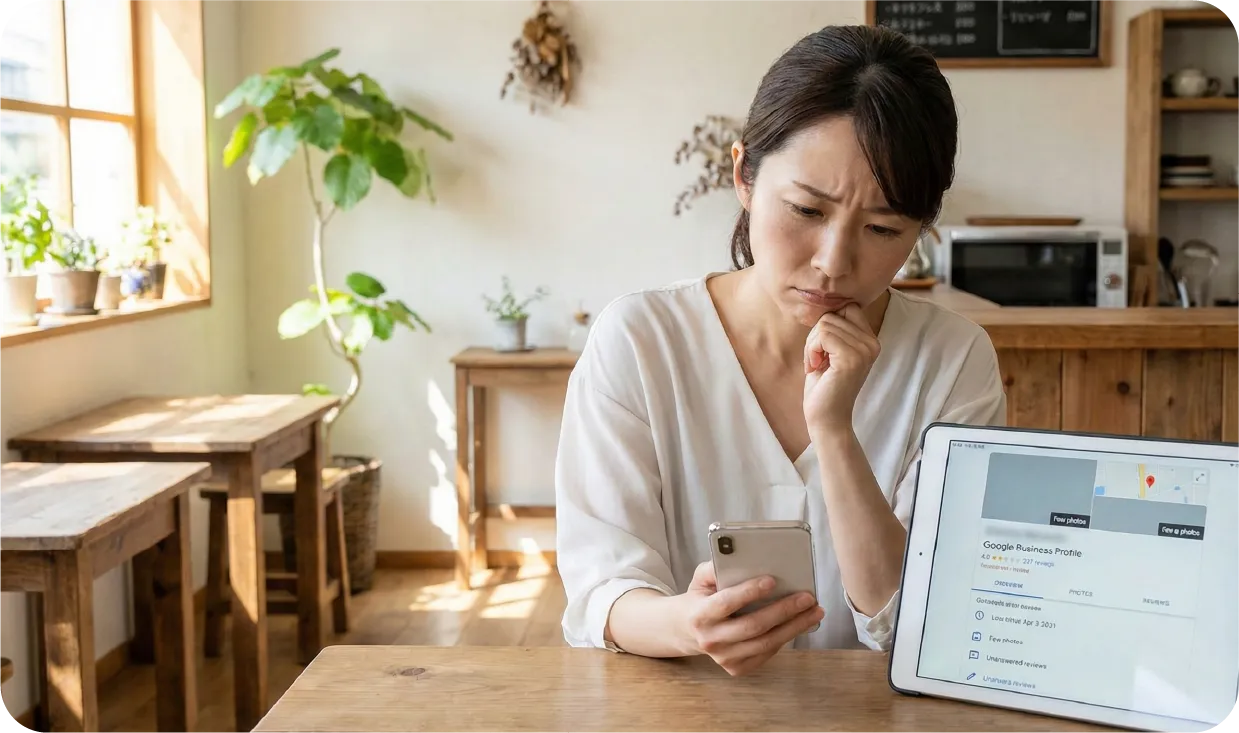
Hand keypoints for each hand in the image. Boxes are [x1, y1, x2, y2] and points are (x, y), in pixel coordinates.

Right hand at [675, 562, 823, 676]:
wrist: (687, 630)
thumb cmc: (701, 598)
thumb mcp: (700, 579)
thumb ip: (714, 568)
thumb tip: (737, 556)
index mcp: (700, 615)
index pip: (726, 602)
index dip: (749, 592)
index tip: (772, 580)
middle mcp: (711, 639)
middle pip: (753, 626)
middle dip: (784, 611)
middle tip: (808, 597)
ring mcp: (724, 657)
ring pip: (765, 643)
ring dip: (794, 627)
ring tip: (814, 611)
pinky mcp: (735, 668)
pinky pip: (766, 653)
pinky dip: (785, 638)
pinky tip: (798, 624)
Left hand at [803, 303, 879, 436]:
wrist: (826, 419)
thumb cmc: (824, 387)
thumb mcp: (831, 351)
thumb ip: (835, 329)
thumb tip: (825, 302)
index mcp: (870, 340)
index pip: (847, 307)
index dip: (827, 325)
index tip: (823, 349)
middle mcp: (872, 343)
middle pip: (832, 314)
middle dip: (815, 336)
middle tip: (817, 360)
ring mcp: (864, 350)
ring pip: (824, 324)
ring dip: (811, 345)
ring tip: (817, 366)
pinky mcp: (852, 358)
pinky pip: (822, 335)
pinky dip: (811, 350)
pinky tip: (815, 368)